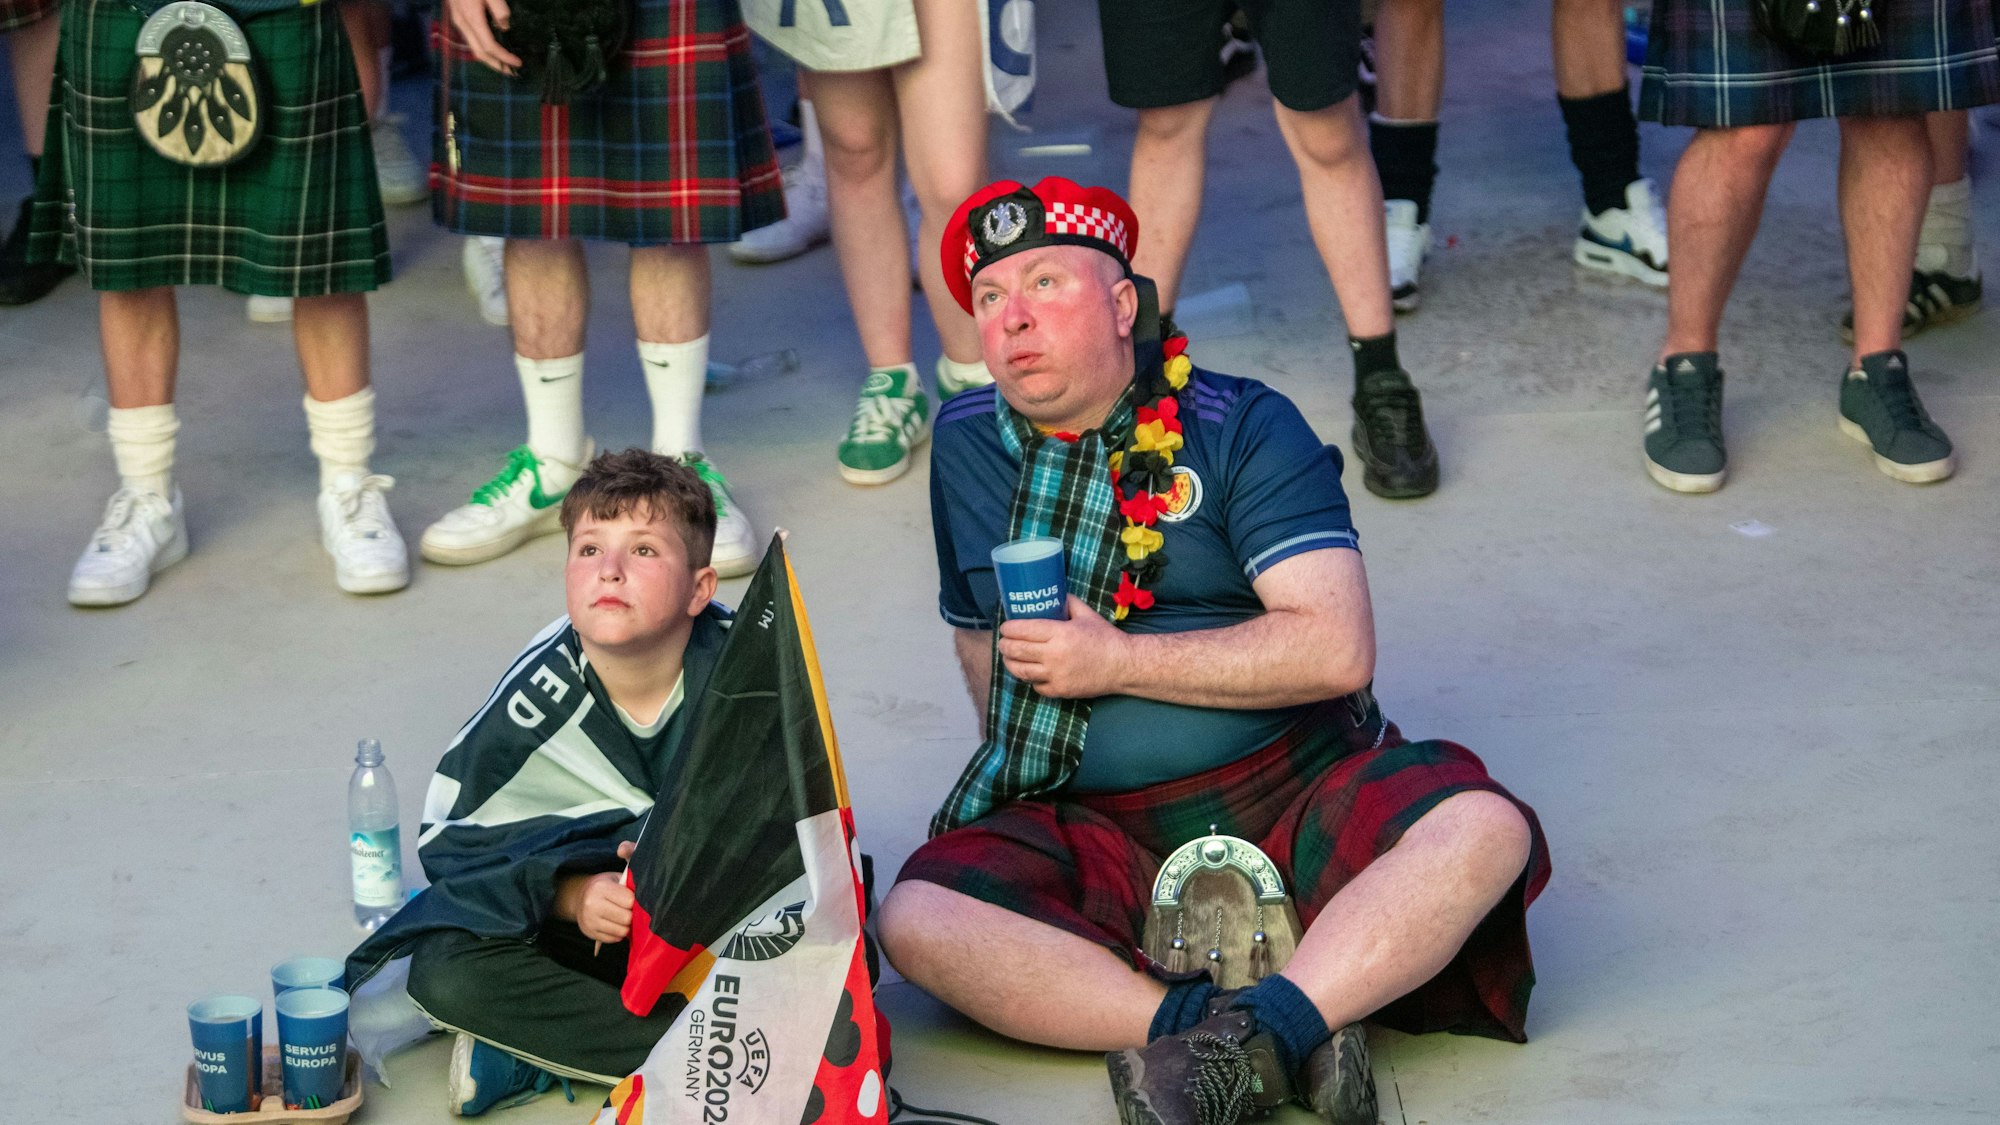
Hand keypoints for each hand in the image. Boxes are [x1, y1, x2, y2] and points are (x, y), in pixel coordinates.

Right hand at [445, 0, 522, 74]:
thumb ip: (499, 10)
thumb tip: (505, 28)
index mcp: (472, 19)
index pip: (490, 47)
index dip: (504, 58)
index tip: (518, 63)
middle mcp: (463, 24)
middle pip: (480, 53)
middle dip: (496, 65)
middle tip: (512, 72)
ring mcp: (458, 21)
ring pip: (473, 48)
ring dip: (489, 59)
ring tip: (504, 64)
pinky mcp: (458, 17)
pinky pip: (471, 39)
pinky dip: (483, 48)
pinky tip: (492, 48)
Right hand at [574, 872, 634, 944]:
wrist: (579, 897)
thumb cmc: (603, 886)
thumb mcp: (615, 879)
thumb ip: (629, 887)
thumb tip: (646, 899)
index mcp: (600, 887)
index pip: (629, 901)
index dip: (635, 902)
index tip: (634, 900)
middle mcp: (592, 905)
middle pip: (626, 918)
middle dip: (632, 916)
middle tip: (631, 911)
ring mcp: (589, 921)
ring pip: (621, 931)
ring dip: (626, 926)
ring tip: (624, 918)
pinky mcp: (589, 933)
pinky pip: (613, 939)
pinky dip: (618, 934)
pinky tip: (615, 925)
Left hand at [996, 596, 1127, 698]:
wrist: (1123, 665)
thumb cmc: (1105, 638)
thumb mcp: (1087, 614)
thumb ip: (1068, 602)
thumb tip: (1052, 594)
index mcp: (1060, 633)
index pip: (1024, 630)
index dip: (1009, 628)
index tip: (1005, 627)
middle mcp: (1055, 655)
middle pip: (1017, 650)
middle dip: (1005, 645)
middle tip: (1003, 642)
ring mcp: (1056, 675)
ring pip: (1021, 671)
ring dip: (1010, 663)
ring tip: (1009, 657)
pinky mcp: (1060, 691)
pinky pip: (1036, 686)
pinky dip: (1031, 679)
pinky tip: (1031, 672)